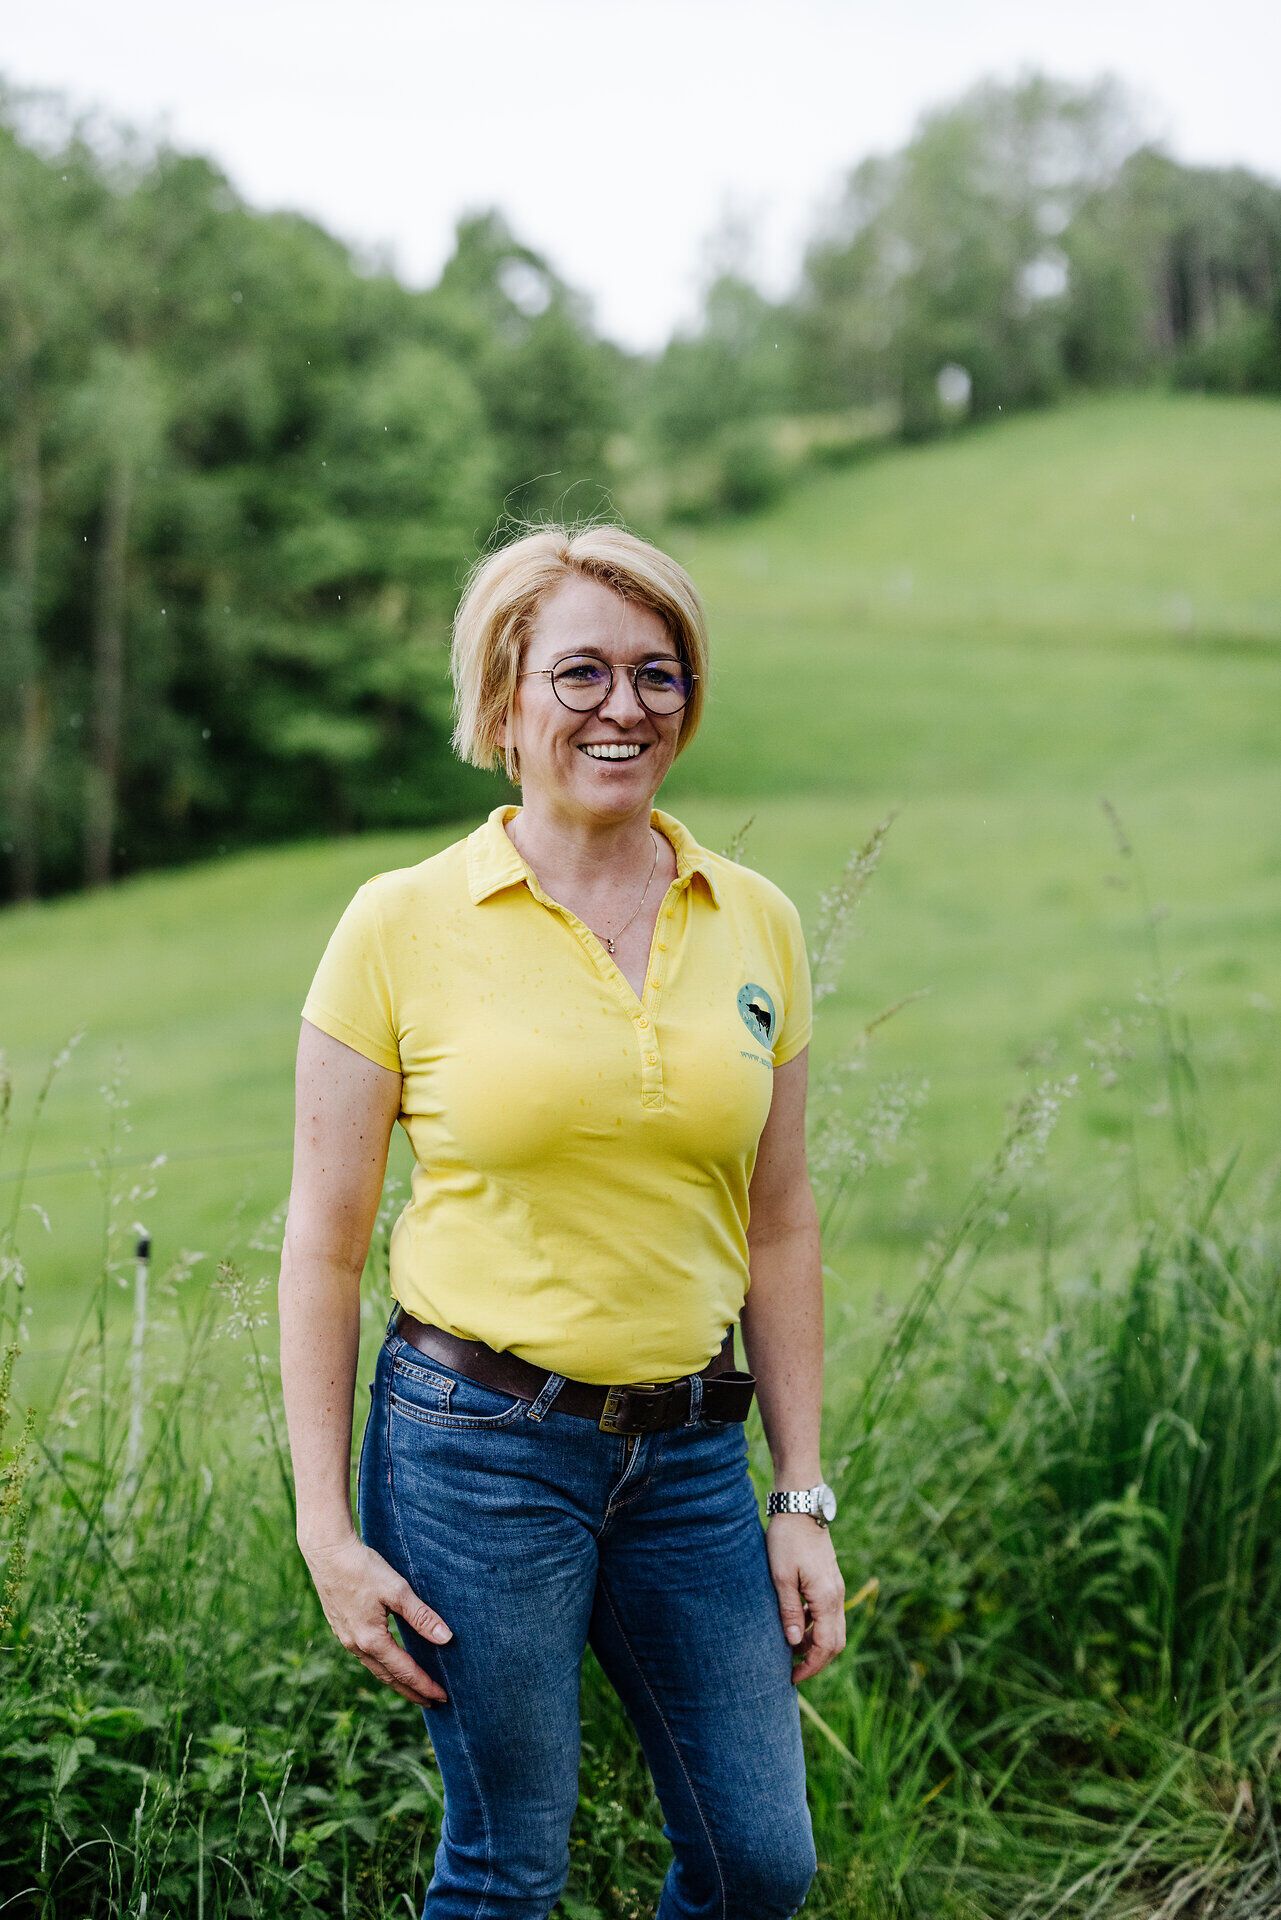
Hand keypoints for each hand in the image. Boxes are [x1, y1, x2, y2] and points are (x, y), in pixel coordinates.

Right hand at [301, 1533, 452, 1706]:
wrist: (327, 1553)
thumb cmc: (363, 1568)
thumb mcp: (397, 1591)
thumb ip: (422, 1616)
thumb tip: (446, 1639)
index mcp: (372, 1640)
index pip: (405, 1672)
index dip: (425, 1686)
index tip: (442, 1698)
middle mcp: (357, 1645)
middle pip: (388, 1678)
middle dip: (411, 1691)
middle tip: (432, 1702)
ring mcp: (346, 1638)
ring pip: (375, 1668)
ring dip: (396, 1680)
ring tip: (412, 1686)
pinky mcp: (341, 1627)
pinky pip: (365, 1656)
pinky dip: (382, 1665)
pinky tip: (388, 1659)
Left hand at [766, 1514, 845, 1684]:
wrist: (801, 1506)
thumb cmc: (787, 1540)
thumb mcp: (780, 1576)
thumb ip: (788, 1611)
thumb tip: (793, 1643)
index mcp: (826, 1598)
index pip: (825, 1646)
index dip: (810, 1666)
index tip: (792, 1678)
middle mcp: (836, 1596)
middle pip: (835, 1642)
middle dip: (816, 1660)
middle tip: (793, 1671)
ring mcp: (835, 1587)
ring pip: (833, 1628)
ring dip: (815, 1643)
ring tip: (790, 1649)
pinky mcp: (829, 1580)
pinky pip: (828, 1613)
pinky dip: (815, 1626)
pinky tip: (795, 1623)